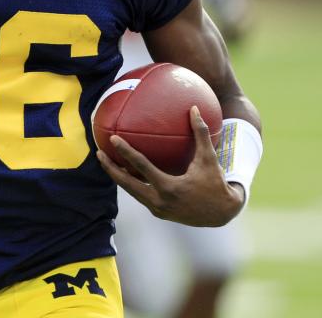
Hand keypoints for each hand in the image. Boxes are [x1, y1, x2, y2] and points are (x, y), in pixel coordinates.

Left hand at [97, 106, 244, 226]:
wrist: (223, 214)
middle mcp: (160, 201)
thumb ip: (201, 133)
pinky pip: (139, 195)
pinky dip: (130, 184)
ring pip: (131, 191)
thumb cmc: (216, 182)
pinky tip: (123, 171)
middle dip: (110, 169)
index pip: (141, 167)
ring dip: (117, 177)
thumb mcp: (209, 158)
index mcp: (170, 188)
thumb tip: (195, 109)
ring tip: (105, 161)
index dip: (125, 152)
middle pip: (127, 183)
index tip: (112, 139)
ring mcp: (158, 209)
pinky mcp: (158, 212)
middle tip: (98, 153)